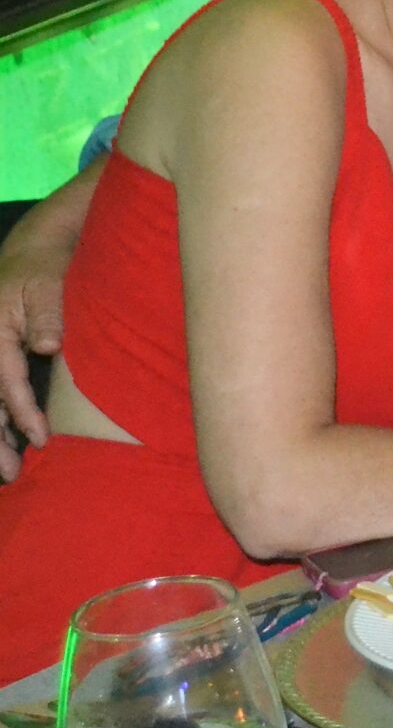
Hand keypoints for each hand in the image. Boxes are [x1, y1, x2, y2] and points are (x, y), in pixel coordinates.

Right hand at [0, 225, 68, 481]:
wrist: (31, 252)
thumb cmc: (45, 268)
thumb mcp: (50, 285)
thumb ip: (49, 316)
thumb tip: (49, 347)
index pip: (6, 382)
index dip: (22, 413)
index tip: (40, 440)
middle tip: (9, 475)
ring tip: (6, 471)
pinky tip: (5, 442)